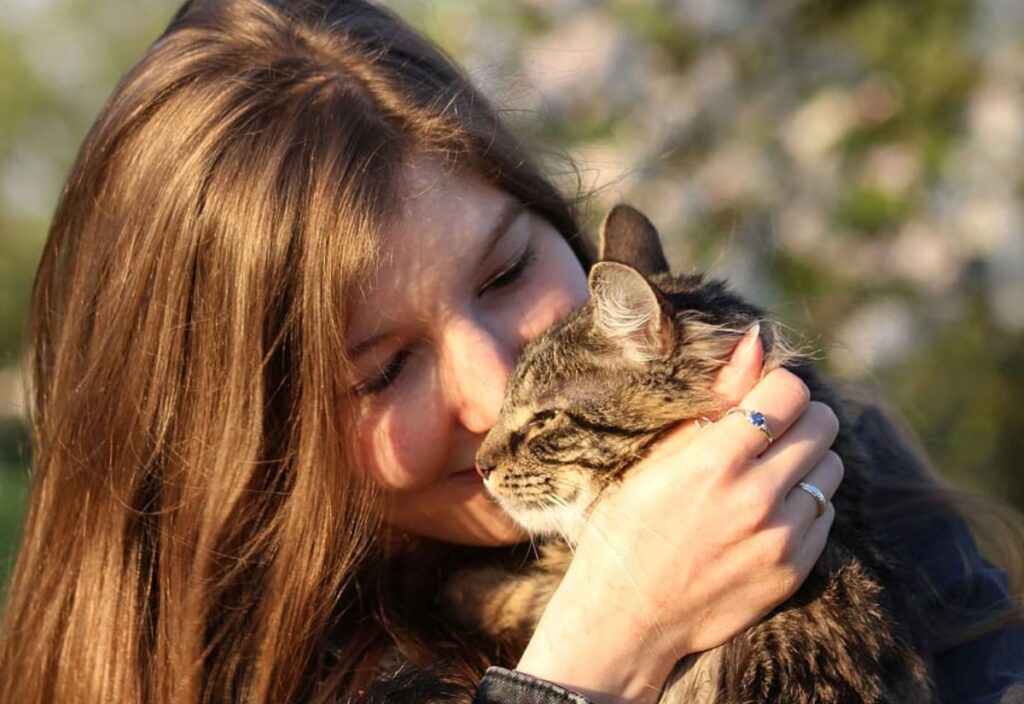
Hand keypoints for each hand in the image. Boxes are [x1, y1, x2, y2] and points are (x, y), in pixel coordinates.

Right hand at [516, 328, 843, 703]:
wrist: (626, 617)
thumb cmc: (629, 526)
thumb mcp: (658, 455)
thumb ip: (716, 398)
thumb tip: (757, 341)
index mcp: (714, 460)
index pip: (790, 391)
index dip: (778, 388)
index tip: (762, 400)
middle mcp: (755, 497)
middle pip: (822, 425)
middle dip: (800, 419)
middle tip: (769, 434)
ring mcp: (780, 538)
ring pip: (832, 469)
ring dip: (807, 462)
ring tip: (768, 475)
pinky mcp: (794, 570)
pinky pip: (826, 515)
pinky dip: (805, 506)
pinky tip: (767, 514)